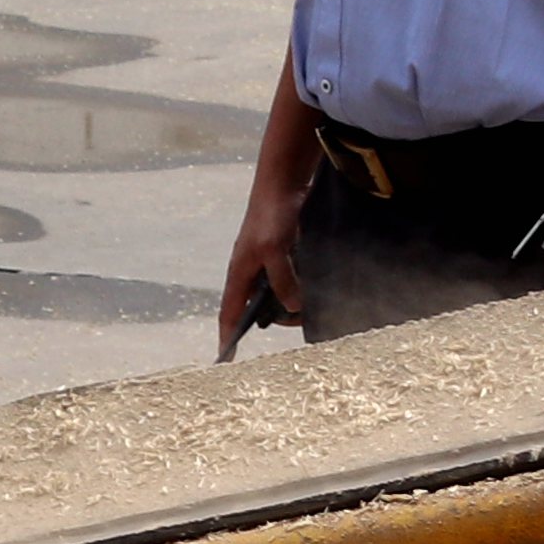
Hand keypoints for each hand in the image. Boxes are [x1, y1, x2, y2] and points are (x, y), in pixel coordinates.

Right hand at [214, 180, 308, 358]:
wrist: (284, 184)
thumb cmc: (271, 215)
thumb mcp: (274, 250)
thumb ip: (282, 280)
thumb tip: (293, 306)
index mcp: (239, 272)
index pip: (229, 311)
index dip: (227, 335)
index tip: (226, 358)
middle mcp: (251, 271)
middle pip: (258, 306)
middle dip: (276, 318)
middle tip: (301, 320)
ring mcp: (268, 264)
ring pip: (278, 294)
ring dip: (293, 302)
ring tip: (314, 304)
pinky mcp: (285, 255)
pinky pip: (291, 281)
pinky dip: (302, 289)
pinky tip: (317, 289)